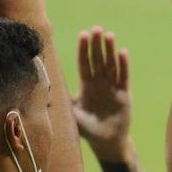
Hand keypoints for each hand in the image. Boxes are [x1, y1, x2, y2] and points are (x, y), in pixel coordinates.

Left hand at [73, 27, 131, 160]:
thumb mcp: (72, 113)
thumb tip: (46, 88)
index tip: (83, 35)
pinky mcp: (125, 94)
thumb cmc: (88, 129)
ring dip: (110, 50)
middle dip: (97, 45)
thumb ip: (64, 100)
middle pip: (98, 60)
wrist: (107, 142)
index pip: (85, 64)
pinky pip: (123, 77)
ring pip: (111, 65)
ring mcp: (113, 88)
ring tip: (109, 35)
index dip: (84, 50)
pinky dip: (123, 65)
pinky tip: (122, 53)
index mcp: (87, 86)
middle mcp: (100, 84)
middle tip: (96, 28)